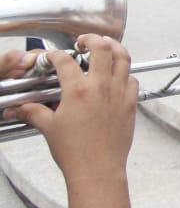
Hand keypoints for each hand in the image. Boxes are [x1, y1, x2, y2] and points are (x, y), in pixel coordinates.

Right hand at [4, 36, 137, 183]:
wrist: (98, 169)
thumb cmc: (74, 151)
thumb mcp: (49, 128)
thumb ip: (34, 112)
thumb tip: (19, 108)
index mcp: (78, 91)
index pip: (65, 62)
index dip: (56, 55)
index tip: (53, 57)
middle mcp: (101, 86)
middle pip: (102, 47)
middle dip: (92, 38)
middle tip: (84, 42)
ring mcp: (119, 93)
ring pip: (124, 57)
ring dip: (115, 47)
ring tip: (105, 47)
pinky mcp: (131, 102)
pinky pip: (132, 79)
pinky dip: (125, 72)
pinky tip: (118, 75)